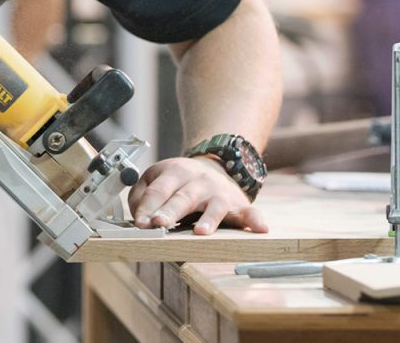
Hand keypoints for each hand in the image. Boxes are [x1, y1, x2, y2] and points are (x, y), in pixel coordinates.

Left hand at [129, 156, 268, 234]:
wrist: (214, 167)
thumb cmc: (179, 181)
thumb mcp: (156, 178)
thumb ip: (141, 196)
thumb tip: (138, 216)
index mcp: (175, 171)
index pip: (158, 190)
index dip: (148, 207)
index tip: (140, 224)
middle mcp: (198, 181)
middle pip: (182, 197)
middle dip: (170, 211)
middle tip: (159, 224)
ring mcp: (219, 192)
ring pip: (213, 206)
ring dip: (208, 219)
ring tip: (200, 232)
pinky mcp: (238, 205)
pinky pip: (249, 212)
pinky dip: (255, 220)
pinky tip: (260, 228)